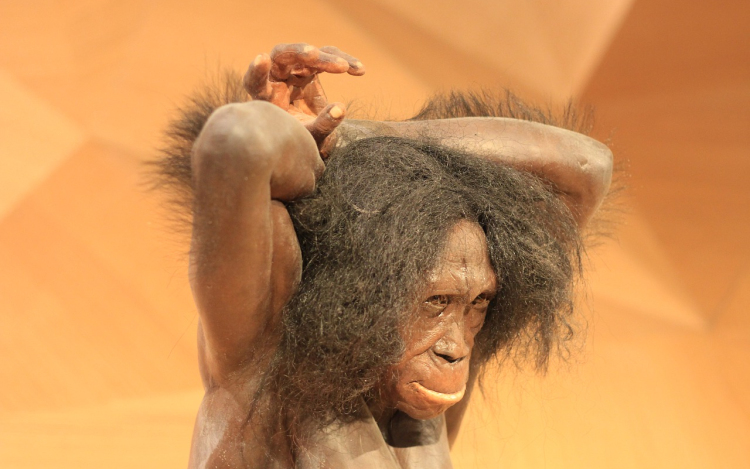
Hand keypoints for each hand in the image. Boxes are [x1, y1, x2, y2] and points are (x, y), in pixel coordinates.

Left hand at [243, 43, 364, 155]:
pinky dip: (344, 61)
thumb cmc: (305, 143)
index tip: (261, 60)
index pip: (255, 81)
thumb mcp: (313, 138)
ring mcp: (294, 72)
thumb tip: (340, 109)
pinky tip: (360, 71)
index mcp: (266, 98)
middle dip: (298, 54)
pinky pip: (327, 56)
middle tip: (314, 55)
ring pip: (308, 54)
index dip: (257, 71)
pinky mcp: (311, 69)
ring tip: (346, 68)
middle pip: (283, 57)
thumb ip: (323, 125)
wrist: (314, 141)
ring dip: (328, 58)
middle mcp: (277, 80)